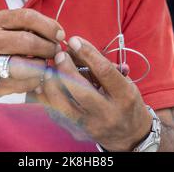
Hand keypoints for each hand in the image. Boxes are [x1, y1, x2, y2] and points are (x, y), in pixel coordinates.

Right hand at [0, 8, 64, 101]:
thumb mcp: (3, 29)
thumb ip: (26, 27)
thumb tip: (58, 33)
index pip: (28, 17)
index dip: (49, 25)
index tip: (60, 35)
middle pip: (28, 41)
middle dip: (48, 47)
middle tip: (55, 52)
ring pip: (26, 65)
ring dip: (43, 66)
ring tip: (45, 65)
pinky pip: (23, 83)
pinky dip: (35, 81)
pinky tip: (34, 77)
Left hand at [35, 36, 151, 151]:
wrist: (129, 134)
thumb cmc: (125, 100)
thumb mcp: (123, 80)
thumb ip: (100, 65)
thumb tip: (74, 48)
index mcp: (124, 95)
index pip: (104, 71)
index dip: (87, 53)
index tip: (74, 40)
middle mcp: (108, 113)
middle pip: (81, 90)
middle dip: (66, 69)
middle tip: (59, 55)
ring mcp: (91, 125)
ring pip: (64, 105)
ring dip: (52, 83)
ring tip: (49, 69)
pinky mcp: (77, 132)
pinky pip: (56, 114)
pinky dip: (47, 97)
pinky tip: (44, 84)